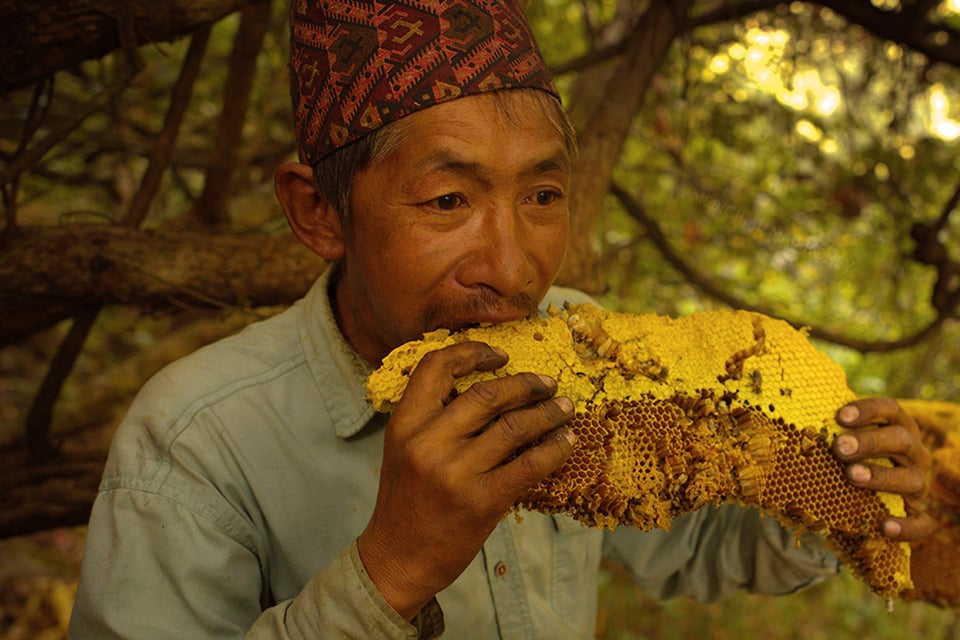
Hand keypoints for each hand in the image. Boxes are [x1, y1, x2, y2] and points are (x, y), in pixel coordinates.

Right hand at [357, 342, 575, 620]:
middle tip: (548, 384)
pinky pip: (529, 464)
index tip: (500, 356)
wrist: (397, 559)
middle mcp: (428, 442)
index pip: (436, 366)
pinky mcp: (482, 500)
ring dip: (547, 413)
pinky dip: (554, 449)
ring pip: (514, 426)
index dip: (472, 352)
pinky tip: (566, 442)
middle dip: (526, 384)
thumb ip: (433, 418)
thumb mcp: (403, 449)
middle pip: (487, 394)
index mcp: (405, 424)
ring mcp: (455, 472)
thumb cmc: (406, 501)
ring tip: (563, 409)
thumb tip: (488, 388)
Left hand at [833, 397, 936, 541]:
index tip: (840, 416)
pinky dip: (906, 526)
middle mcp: (912, 453)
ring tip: (852, 475)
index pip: (889, 410)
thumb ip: (823, 426)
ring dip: (882, 476)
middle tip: (839, 447)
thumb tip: (775, 404)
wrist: (863, 496)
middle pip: (901, 440)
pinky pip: (922, 524)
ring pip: (912, 479)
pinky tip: (884, 527)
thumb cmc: (845, 458)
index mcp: (895, 427)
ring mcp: (917, 483)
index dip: (868, 410)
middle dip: (870, 442)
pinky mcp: (917, 514)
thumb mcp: (839, 440)